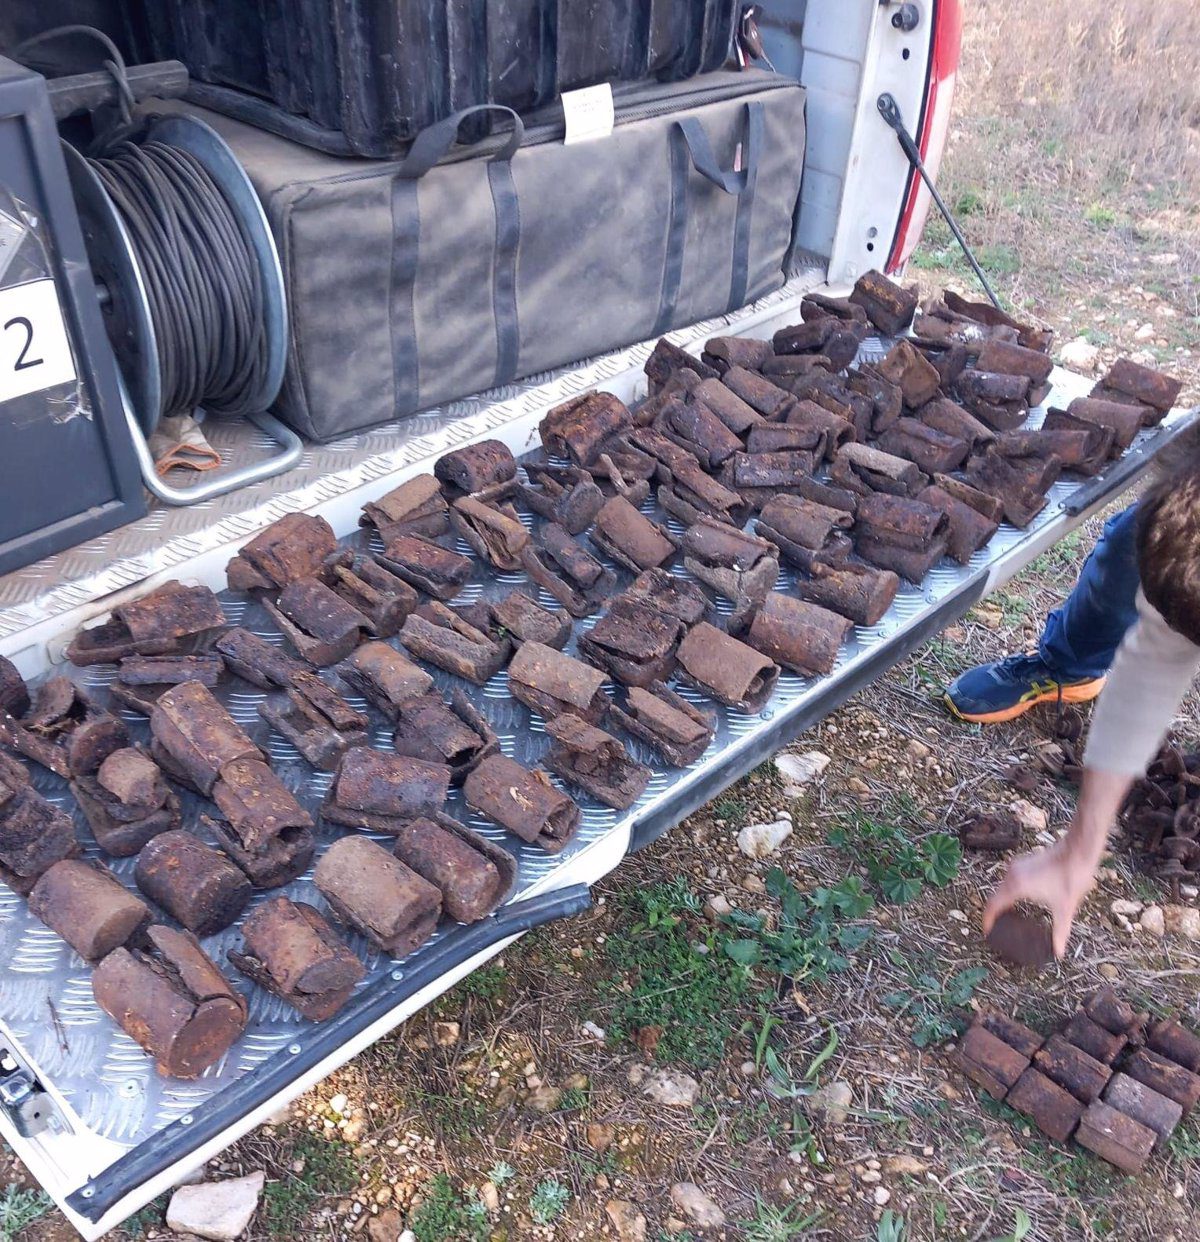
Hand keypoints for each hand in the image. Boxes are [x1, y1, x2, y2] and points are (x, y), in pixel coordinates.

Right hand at [982, 837, 1098, 958]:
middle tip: (998, 927)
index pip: (992, 905)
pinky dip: (1009, 891)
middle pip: (995, 896)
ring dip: (1003, 901)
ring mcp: (1016, 866)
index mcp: (1016, 887)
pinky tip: (1021, 899)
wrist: (1077, 851)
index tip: (987, 930)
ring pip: (1002, 887)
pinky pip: (1009, 880)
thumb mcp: (1065, 909)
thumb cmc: (1071, 877)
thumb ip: (1060, 932)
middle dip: (995, 912)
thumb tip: (1059, 952)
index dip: (988, 919)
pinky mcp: (1022, 862)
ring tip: (1008, 915)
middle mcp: (1011, 875)